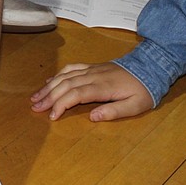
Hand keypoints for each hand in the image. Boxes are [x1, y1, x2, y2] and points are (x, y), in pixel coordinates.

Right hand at [30, 62, 151, 120]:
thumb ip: (114, 112)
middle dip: (48, 97)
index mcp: (102, 87)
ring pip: (64, 77)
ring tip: (36, 97)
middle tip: (35, 108)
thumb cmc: (144, 90)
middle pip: (65, 85)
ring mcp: (91, 70)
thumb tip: (92, 117)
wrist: (151, 67)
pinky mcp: (91, 67)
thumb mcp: (136, 106)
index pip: (75, 95)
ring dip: (48, 87)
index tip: (52, 116)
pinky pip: (70, 68)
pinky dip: (57, 75)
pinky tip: (49, 81)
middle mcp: (92, 76)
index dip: (61, 104)